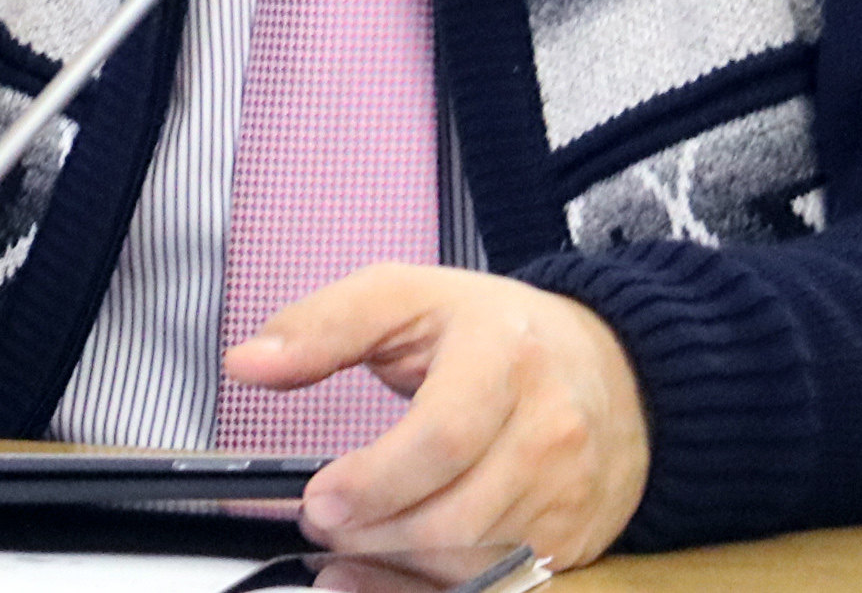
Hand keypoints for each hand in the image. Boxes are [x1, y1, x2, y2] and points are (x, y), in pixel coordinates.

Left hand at [222, 264, 647, 568]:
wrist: (614, 371)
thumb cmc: (495, 331)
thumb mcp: (406, 297)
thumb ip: (323, 326)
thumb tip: (246, 363)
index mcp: (505, 357)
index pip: (443, 438)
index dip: (375, 481)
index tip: (319, 497)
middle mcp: (550, 431)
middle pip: (454, 516)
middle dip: (372, 531)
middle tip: (321, 516)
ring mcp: (567, 495)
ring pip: (471, 560)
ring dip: (395, 563)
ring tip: (347, 538)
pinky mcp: (573, 541)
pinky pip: (496, 584)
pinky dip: (432, 587)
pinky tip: (387, 573)